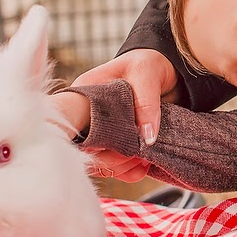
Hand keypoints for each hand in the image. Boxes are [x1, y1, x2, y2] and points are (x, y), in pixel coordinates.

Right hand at [68, 49, 179, 181]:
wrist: (168, 71)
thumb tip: (146, 137)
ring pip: (98, 164)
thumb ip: (145, 101)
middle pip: (84, 152)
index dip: (86, 144)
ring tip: (143, 157)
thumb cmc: (148, 64)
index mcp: (83, 95)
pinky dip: (129, 173)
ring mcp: (98, 134)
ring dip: (122, 167)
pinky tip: (143, 166)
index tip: (110, 147)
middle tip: (138, 152)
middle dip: (112, 158)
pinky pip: (114, 169)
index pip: (69, 126)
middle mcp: (85, 118)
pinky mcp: (114, 145)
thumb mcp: (146, 72)